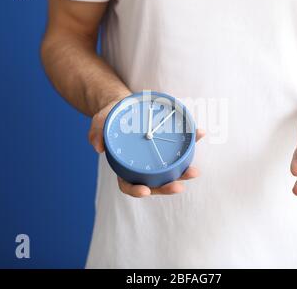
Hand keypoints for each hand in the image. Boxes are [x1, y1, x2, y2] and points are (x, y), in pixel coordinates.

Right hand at [88, 99, 205, 197]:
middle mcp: (142, 167)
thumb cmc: (111, 118)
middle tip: (178, 186)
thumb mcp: (100, 122)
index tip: (144, 190)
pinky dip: (192, 141)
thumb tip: (98, 147)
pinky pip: (181, 146)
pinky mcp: (167, 144)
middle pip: (155, 183)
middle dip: (167, 187)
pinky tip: (200, 133)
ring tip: (194, 171)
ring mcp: (156, 157)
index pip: (129, 184)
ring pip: (171, 171)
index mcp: (124, 167)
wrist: (123, 104)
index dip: (136, 190)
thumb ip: (96, 133)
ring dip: (184, 172)